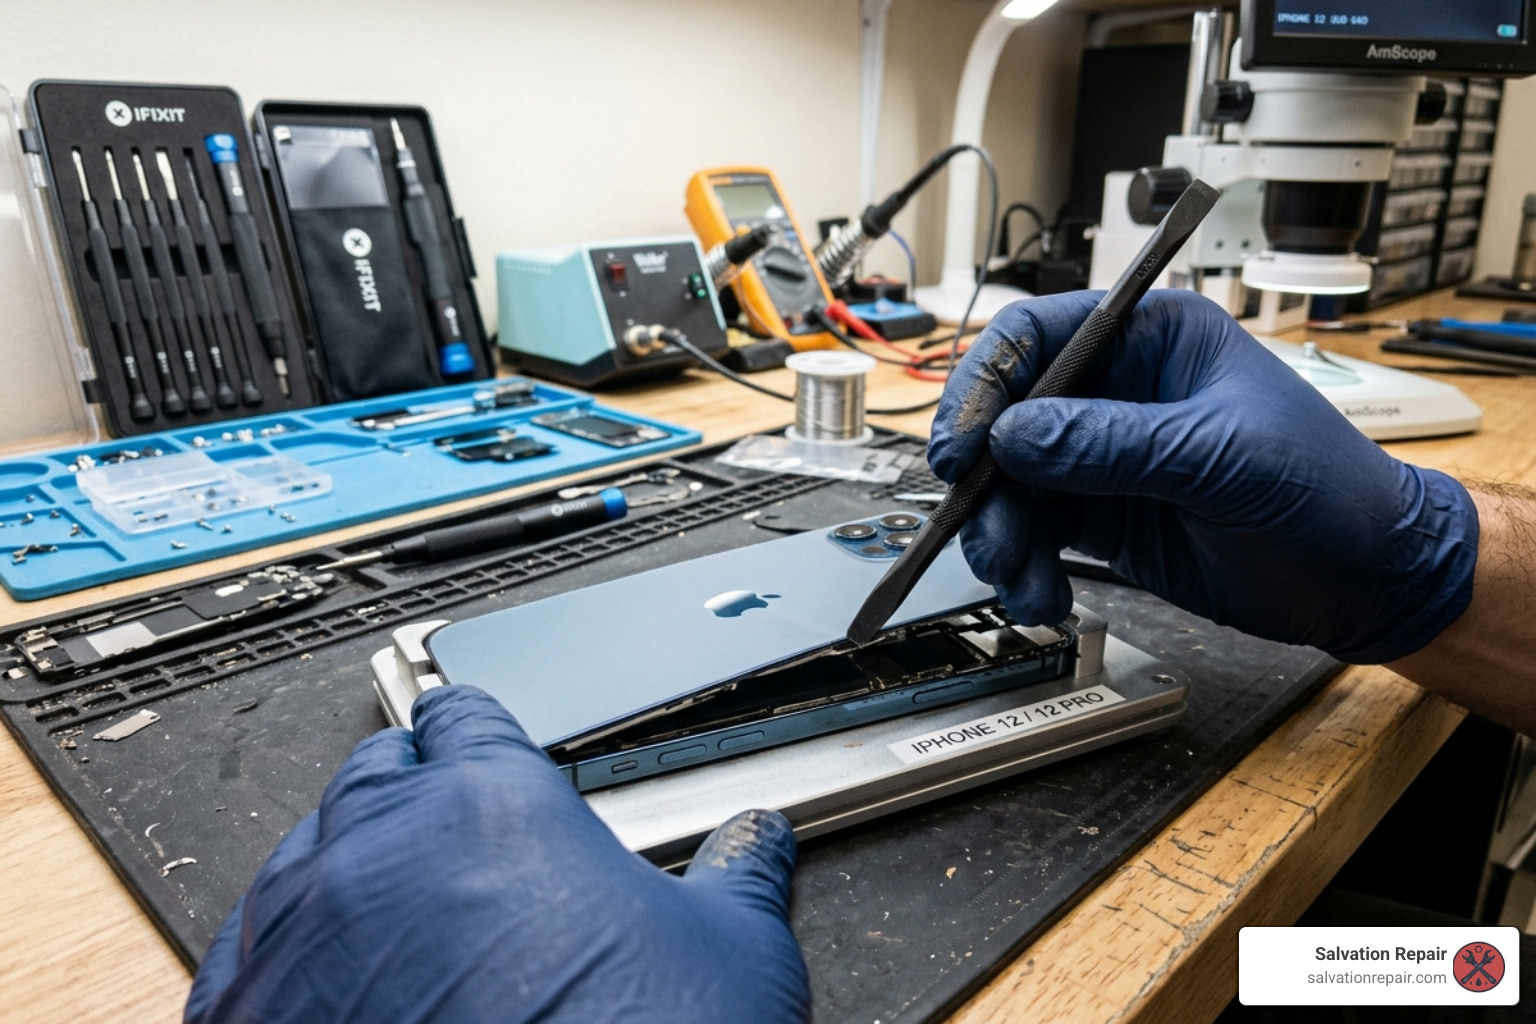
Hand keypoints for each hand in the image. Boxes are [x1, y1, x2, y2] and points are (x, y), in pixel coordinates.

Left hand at [185, 686, 808, 1023]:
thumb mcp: (731, 958)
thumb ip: (739, 878)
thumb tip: (757, 844)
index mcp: (491, 806)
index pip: (465, 717)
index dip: (479, 729)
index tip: (481, 742)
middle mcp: (381, 854)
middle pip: (377, 774)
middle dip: (413, 789)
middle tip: (451, 823)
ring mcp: (304, 938)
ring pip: (305, 853)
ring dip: (348, 861)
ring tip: (396, 900)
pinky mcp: (247, 1021)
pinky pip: (249, 948)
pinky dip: (289, 947)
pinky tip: (330, 971)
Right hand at [927, 289, 1477, 663]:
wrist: (1364, 575)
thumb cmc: (1323, 486)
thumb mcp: (1218, 456)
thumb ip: (1111, 444)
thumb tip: (1014, 435)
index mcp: (1150, 339)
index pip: (1037, 336)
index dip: (986, 382)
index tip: (963, 441)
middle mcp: (1115, 390)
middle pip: (1006, 414)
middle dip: (982, 474)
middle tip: (978, 521)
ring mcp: (1103, 456)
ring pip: (1010, 482)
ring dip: (1000, 532)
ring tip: (1018, 577)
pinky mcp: (1102, 515)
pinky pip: (1035, 532)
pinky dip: (1025, 566)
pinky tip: (1042, 593)